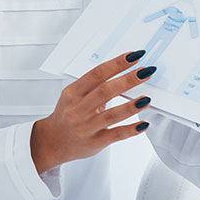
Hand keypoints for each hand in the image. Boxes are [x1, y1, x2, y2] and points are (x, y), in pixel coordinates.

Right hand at [31, 51, 153, 173]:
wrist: (53, 142)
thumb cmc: (67, 116)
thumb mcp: (74, 97)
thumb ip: (95, 87)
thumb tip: (124, 73)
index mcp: (73, 93)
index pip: (96, 74)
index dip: (116, 64)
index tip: (134, 56)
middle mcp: (78, 109)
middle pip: (105, 91)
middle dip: (128, 80)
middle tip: (145, 72)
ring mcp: (86, 127)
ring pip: (111, 115)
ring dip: (131, 106)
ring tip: (147, 98)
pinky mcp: (94, 142)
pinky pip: (115, 135)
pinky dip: (130, 130)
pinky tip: (143, 124)